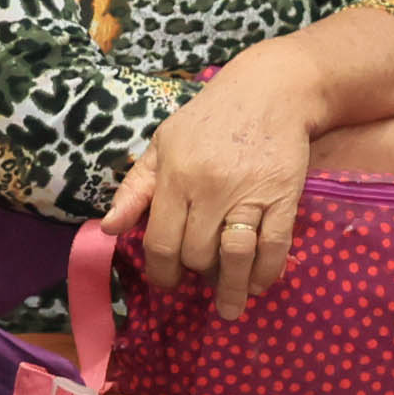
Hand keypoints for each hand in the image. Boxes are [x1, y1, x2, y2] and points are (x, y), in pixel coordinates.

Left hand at [109, 63, 320, 317]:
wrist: (270, 89)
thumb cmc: (209, 118)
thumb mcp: (163, 144)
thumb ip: (135, 188)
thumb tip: (109, 229)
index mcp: (176, 176)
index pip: (161, 242)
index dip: (162, 272)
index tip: (168, 280)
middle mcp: (210, 188)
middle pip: (197, 254)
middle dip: (196, 274)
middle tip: (199, 276)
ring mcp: (249, 194)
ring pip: (235, 257)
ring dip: (230, 288)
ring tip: (229, 304)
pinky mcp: (284, 196)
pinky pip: (274, 246)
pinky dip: (266, 273)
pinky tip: (258, 284)